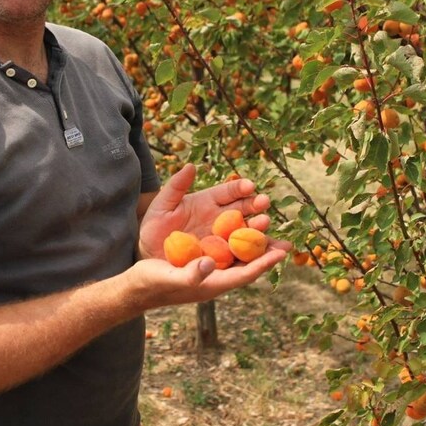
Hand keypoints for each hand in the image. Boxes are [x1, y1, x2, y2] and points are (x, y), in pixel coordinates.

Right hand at [126, 247, 288, 308]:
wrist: (136, 286)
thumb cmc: (151, 284)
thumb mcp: (170, 278)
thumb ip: (190, 274)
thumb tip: (210, 263)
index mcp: (211, 284)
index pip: (244, 274)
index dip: (263, 263)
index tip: (282, 252)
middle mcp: (215, 277)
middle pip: (246, 265)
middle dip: (265, 254)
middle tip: (287, 242)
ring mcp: (209, 271)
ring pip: (238, 257)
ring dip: (253, 245)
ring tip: (270, 232)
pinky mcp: (202, 263)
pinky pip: (225, 251)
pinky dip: (236, 241)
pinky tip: (241, 228)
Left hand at [138, 163, 283, 260]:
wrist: (150, 258)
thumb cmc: (155, 229)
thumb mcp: (162, 206)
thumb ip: (176, 186)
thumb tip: (190, 166)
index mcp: (209, 201)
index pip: (229, 191)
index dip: (240, 188)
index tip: (249, 186)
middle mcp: (221, 219)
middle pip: (244, 210)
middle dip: (256, 207)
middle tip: (264, 204)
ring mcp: (225, 239)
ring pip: (249, 233)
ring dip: (262, 232)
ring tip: (269, 226)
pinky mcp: (225, 260)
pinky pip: (245, 257)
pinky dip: (261, 257)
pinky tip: (275, 256)